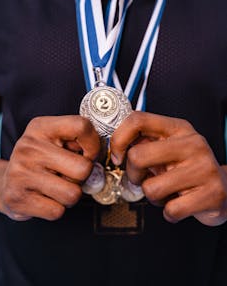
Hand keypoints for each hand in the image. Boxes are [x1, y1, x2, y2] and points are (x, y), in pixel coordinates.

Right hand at [0, 116, 99, 220]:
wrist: (6, 182)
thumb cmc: (40, 160)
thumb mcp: (54, 140)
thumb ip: (78, 141)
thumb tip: (104, 154)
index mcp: (41, 127)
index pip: (82, 126)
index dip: (94, 145)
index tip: (88, 154)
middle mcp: (29, 147)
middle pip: (83, 168)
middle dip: (83, 177)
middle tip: (70, 175)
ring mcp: (21, 173)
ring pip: (73, 194)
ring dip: (70, 195)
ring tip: (57, 187)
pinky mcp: (18, 198)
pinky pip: (57, 211)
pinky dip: (56, 208)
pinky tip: (45, 198)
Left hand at [111, 111, 226, 225]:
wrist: (225, 189)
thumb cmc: (189, 168)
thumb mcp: (168, 148)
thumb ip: (145, 143)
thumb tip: (115, 146)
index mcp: (178, 128)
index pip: (138, 120)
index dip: (118, 139)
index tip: (117, 156)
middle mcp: (192, 144)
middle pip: (137, 156)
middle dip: (133, 174)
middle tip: (143, 178)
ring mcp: (203, 168)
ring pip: (151, 188)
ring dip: (153, 197)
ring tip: (167, 191)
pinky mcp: (212, 193)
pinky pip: (171, 210)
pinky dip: (169, 212)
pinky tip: (179, 202)